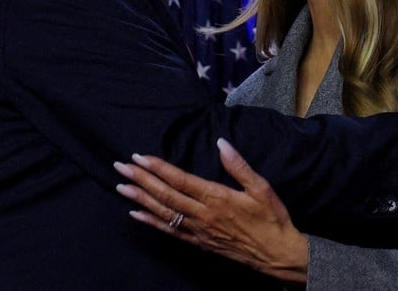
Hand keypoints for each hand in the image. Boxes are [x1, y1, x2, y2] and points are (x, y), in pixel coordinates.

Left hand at [113, 138, 307, 283]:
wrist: (277, 254)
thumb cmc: (272, 219)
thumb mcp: (261, 188)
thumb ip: (239, 166)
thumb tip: (221, 143)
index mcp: (217, 198)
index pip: (180, 180)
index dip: (158, 168)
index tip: (139, 157)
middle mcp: (203, 215)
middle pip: (165, 195)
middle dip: (141, 179)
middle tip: (121, 167)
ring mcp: (199, 231)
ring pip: (163, 213)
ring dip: (140, 199)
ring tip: (121, 187)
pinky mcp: (199, 243)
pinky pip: (170, 231)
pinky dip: (151, 222)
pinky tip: (136, 214)